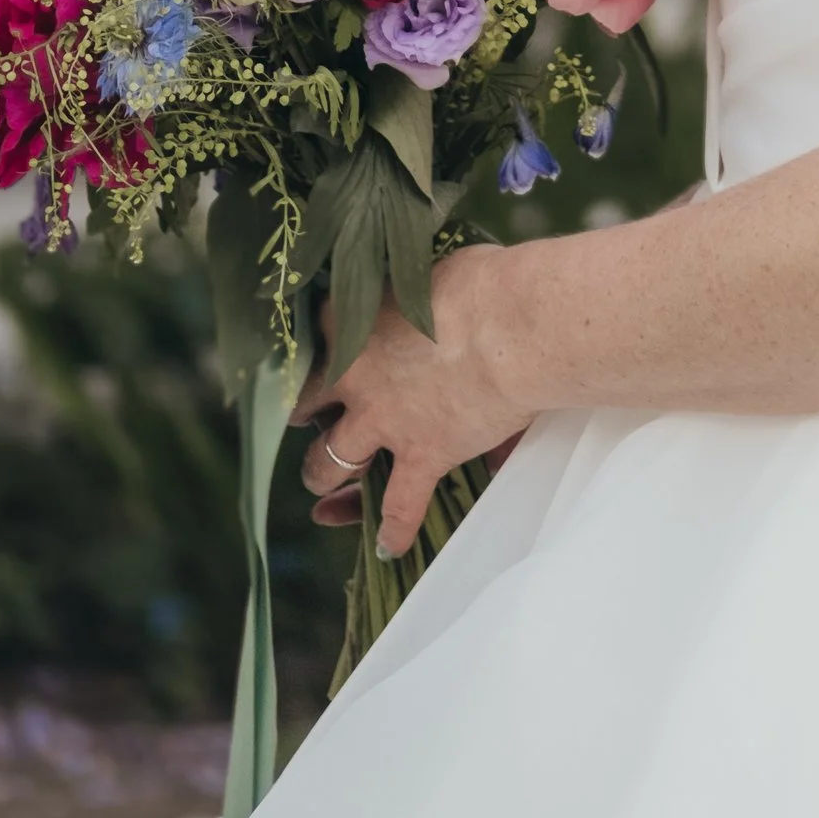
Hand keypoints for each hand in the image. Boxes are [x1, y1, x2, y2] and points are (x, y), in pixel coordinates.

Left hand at [292, 245, 548, 556]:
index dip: (322, 344)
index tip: (325, 347)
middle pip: (307, 403)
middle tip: (307, 418)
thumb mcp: (434, 272)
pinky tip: (389, 545)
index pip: (317, 333)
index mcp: (351, 322)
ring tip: (321, 484)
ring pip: (332, 461)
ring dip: (324, 474)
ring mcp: (383, 423)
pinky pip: (399, 506)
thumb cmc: (483, 284)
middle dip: (305, 412)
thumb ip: (418, 295)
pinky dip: (394, 528)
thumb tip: (436, 295)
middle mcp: (354, 377)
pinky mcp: (421, 456)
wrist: (513, 326)